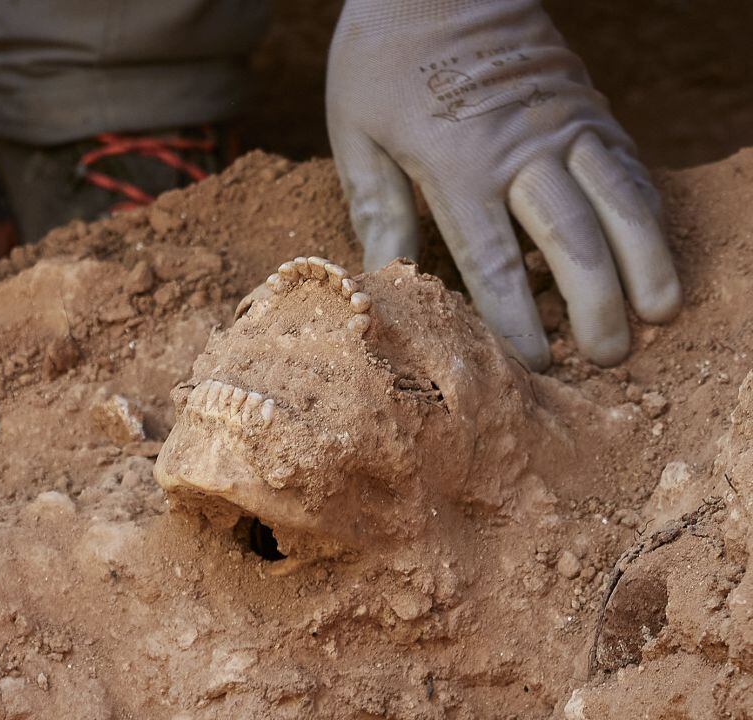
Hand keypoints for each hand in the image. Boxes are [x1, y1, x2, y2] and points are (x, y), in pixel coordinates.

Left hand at [326, 0, 680, 368]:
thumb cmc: (382, 59)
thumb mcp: (355, 134)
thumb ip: (376, 209)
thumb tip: (386, 284)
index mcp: (455, 165)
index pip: (493, 262)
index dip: (516, 321)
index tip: (530, 365)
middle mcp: (520, 148)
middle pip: (572, 242)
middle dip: (596, 307)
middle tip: (609, 358)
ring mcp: (564, 123)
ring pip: (620, 202)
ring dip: (646, 262)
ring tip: (661, 313)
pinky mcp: (588, 104)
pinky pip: (628, 163)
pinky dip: (646, 209)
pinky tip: (654, 247)